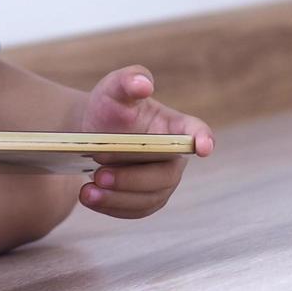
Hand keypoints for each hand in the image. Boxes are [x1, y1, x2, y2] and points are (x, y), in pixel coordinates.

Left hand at [75, 65, 214, 218]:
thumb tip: (143, 84)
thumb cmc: (110, 107)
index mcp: (174, 126)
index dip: (203, 139)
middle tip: (100, 173)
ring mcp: (162, 181)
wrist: (91, 132)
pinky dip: (112, 207)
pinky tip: (90, 198)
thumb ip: (128, 80)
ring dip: (118, 197)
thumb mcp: (113, 89)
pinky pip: (135, 210)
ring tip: (88, 191)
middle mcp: (174, 157)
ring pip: (150, 197)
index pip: (196, 132)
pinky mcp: (147, 199)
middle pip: (166, 175)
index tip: (203, 147)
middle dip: (134, 178)